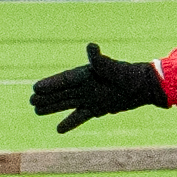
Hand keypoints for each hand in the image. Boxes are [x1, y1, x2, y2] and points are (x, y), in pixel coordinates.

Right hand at [30, 43, 168, 133]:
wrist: (145, 87)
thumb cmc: (129, 74)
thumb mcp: (112, 68)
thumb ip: (99, 60)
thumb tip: (91, 46)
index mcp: (86, 74)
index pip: (64, 80)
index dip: (50, 84)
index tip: (35, 88)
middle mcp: (86, 86)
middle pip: (62, 93)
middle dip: (47, 97)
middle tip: (31, 102)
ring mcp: (91, 98)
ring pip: (67, 104)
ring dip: (53, 108)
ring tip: (37, 111)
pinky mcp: (98, 109)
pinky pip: (80, 116)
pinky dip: (70, 123)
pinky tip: (59, 130)